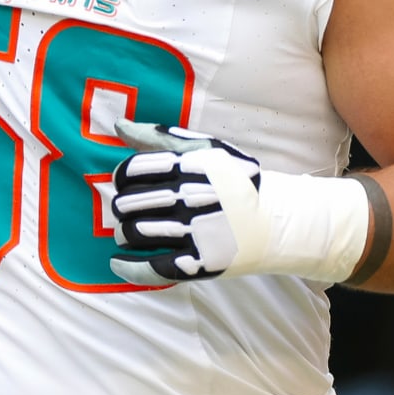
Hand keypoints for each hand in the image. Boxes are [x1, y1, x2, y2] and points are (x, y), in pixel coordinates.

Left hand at [109, 121, 376, 287]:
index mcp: (187, 168)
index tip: (127, 184)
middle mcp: (188, 198)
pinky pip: (151, 269)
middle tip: (128, 210)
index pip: (131, 171)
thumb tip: (119, 125)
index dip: (122, 178)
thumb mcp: (205, 149)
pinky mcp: (198, 263)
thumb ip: (161, 137)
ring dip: (124, 233)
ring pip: (134, 233)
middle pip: (127, 204)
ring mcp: (193, 232)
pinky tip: (117, 264)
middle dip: (121, 207)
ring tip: (129, 232)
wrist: (275, 221)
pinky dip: (128, 268)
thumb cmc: (236, 181)